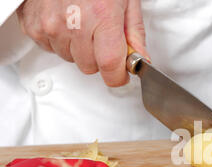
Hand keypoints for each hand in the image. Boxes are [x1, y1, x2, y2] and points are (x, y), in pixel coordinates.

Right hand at [17, 0, 148, 86]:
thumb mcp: (126, 0)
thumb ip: (135, 34)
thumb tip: (140, 60)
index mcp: (102, 16)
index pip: (110, 66)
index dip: (118, 76)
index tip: (122, 75)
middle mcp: (75, 23)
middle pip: (90, 67)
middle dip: (99, 58)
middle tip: (100, 36)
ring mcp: (51, 25)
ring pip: (70, 59)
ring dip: (78, 49)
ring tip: (81, 23)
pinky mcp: (34, 26)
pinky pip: (51, 48)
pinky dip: (60, 40)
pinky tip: (65, 21)